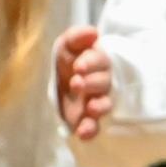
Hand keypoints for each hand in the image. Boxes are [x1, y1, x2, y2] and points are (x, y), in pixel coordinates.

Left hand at [56, 25, 112, 140]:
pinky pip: (94, 127)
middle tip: (76, 83)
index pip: (100, 60)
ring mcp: (95, 102)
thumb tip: (93, 33)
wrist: (61, 87)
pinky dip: (91, 130)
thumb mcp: (67, 47)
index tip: (78, 67)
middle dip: (92, 82)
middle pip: (104, 82)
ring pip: (104, 105)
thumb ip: (76, 37)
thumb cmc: (69, 63)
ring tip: (90, 107)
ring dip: (99, 107)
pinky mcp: (87, 121)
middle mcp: (100, 83)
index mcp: (98, 63)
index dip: (91, 63)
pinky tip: (83, 133)